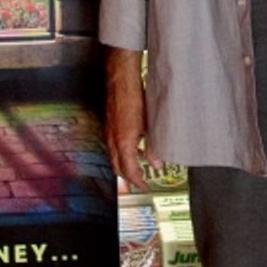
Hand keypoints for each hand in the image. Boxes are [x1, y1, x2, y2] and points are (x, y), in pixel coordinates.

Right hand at [104, 47, 160, 191]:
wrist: (121, 79)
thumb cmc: (135, 98)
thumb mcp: (149, 125)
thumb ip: (153, 146)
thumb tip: (157, 163)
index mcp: (124, 143)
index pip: (129, 171)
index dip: (137, 181)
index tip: (145, 186)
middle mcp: (113, 140)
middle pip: (118, 167)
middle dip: (128, 177)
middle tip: (139, 182)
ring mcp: (108, 132)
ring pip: (114, 157)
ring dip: (124, 165)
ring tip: (137, 167)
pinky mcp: (109, 124)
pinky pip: (113, 145)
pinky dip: (122, 153)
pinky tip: (133, 147)